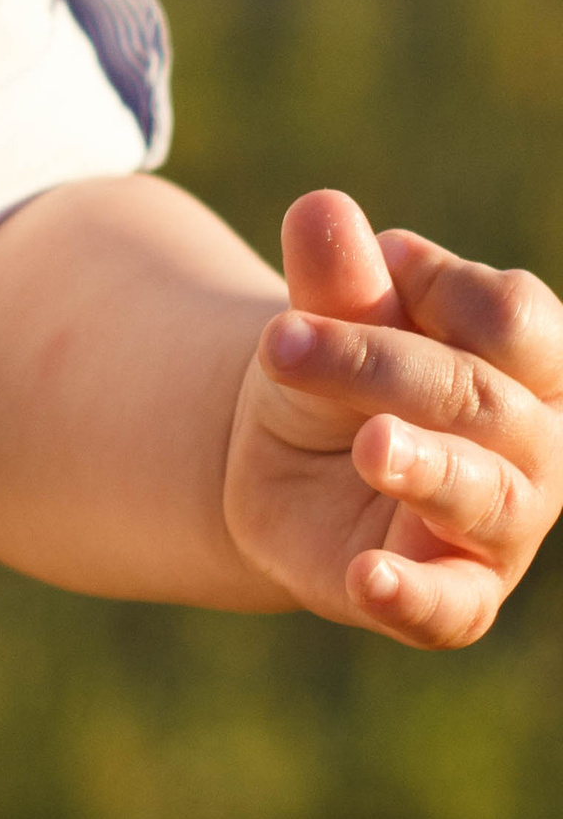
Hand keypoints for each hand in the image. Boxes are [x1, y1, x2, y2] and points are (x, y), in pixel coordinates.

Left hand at [225, 189, 562, 648]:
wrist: (291, 464)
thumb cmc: (339, 373)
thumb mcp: (326, 320)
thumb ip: (334, 278)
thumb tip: (321, 209)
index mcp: (530, 362)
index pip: (516, 319)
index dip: (447, 287)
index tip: (382, 257)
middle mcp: (535, 445)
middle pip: (479, 397)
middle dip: (380, 365)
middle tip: (284, 343)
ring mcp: (502, 526)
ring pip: (483, 498)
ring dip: (426, 468)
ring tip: (368, 446)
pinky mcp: (455, 592)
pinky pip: (451, 609)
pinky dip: (411, 596)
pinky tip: (363, 577)